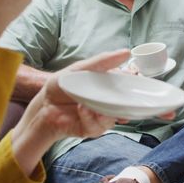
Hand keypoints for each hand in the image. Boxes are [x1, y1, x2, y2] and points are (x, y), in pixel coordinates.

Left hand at [11, 49, 131, 175]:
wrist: (44, 104)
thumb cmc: (62, 85)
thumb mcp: (81, 68)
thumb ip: (103, 61)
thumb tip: (126, 52)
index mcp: (108, 89)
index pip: (128, 89)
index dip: (136, 88)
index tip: (140, 84)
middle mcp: (107, 104)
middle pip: (126, 106)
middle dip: (127, 104)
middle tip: (121, 98)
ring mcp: (100, 117)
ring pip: (113, 118)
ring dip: (104, 111)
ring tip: (91, 104)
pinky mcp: (91, 129)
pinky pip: (98, 126)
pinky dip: (90, 117)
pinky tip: (81, 109)